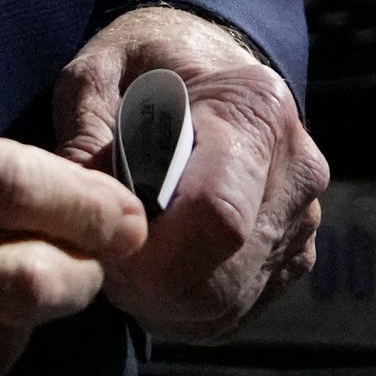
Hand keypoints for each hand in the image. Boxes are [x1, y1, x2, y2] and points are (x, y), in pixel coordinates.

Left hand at [49, 5, 326, 342]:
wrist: (207, 62)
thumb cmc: (146, 66)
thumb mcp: (97, 73)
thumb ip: (84, 133)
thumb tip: (74, 201)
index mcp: (255, 111)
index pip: (217, 217)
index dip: (149, 253)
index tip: (100, 240)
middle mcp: (296, 169)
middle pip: (222, 280)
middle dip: (147, 288)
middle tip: (101, 257)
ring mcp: (301, 220)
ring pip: (226, 307)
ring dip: (162, 302)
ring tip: (125, 254)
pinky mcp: (292, 257)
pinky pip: (234, 313)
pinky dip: (184, 308)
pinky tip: (154, 267)